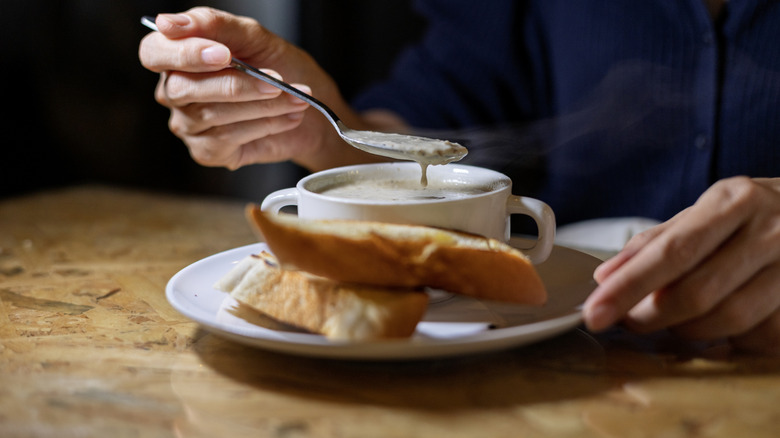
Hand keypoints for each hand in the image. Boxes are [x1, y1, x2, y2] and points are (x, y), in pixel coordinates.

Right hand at [138, 7, 375, 170]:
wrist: (309, 105)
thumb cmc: (280, 67)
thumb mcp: (254, 37)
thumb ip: (216, 25)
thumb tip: (170, 23)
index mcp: (177, 56)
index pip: (154, 52)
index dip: (184, 53)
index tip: (222, 54)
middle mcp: (175, 92)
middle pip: (183, 88)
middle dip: (235, 84)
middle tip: (275, 79)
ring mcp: (188, 124)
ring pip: (212, 115)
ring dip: (262, 104)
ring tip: (295, 97)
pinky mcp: (208, 151)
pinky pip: (227, 138)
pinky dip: (264, 125)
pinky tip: (287, 116)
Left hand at [583, 176, 779, 354]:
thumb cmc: (753, 216)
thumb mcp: (708, 211)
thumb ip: (657, 241)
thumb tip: (606, 275)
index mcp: (734, 202)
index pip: (671, 252)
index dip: (628, 286)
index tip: (595, 311)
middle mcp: (771, 231)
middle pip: (697, 293)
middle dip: (651, 316)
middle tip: (628, 321)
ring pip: (728, 320)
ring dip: (687, 330)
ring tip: (671, 320)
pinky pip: (759, 336)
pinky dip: (728, 339)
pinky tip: (717, 325)